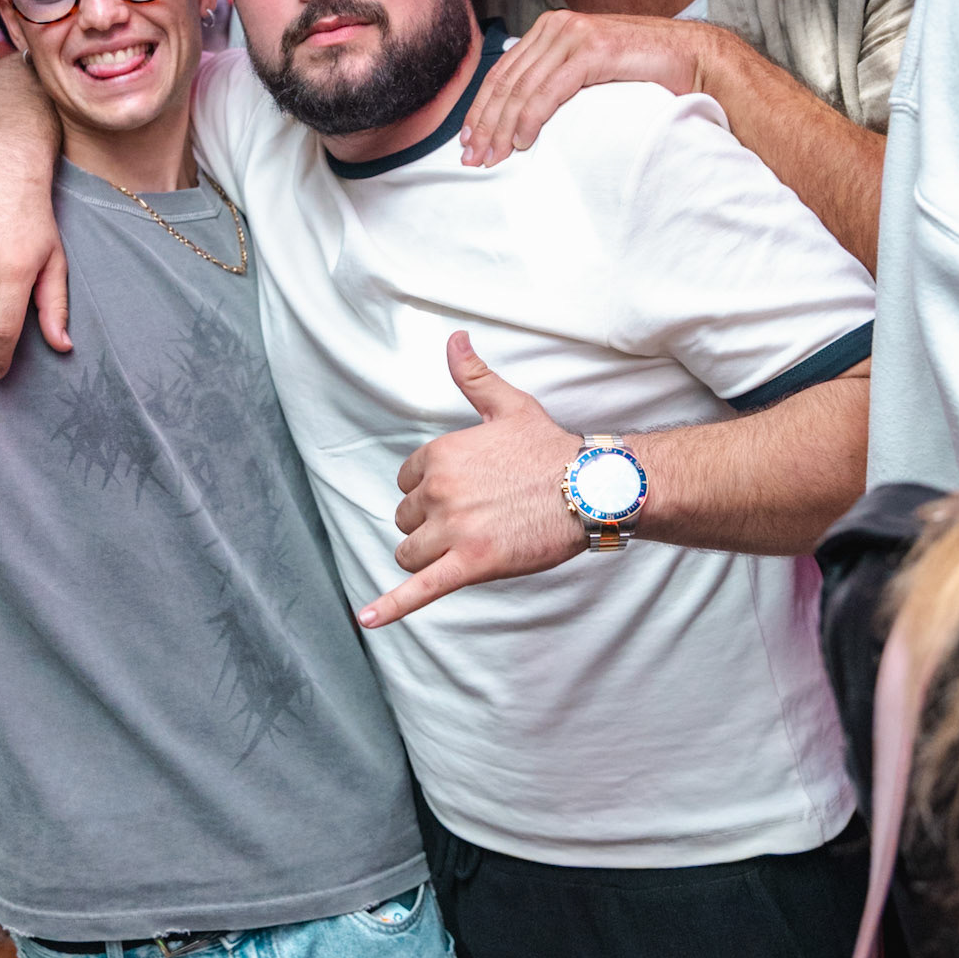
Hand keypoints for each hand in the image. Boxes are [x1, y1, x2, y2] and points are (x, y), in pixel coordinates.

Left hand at [358, 332, 582, 629]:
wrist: (591, 490)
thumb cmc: (551, 449)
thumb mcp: (508, 405)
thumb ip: (473, 376)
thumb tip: (454, 338)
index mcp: (441, 454)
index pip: (406, 481)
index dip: (430, 490)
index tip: (463, 492)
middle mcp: (439, 490)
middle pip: (406, 519)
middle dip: (432, 523)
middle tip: (476, 518)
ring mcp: (453, 529)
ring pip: (410, 553)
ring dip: (428, 555)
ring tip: (465, 547)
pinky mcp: (470, 564)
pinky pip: (420, 590)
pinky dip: (390, 607)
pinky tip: (367, 619)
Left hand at [459, 12, 705, 165]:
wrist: (692, 59)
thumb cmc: (643, 72)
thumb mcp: (588, 72)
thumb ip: (556, 80)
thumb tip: (521, 114)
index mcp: (550, 29)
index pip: (503, 73)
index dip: (481, 110)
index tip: (468, 143)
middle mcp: (557, 27)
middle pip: (506, 82)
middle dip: (485, 124)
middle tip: (472, 158)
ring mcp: (574, 36)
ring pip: (522, 88)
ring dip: (502, 128)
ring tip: (493, 157)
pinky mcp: (593, 51)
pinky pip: (549, 91)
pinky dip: (530, 120)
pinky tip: (522, 143)